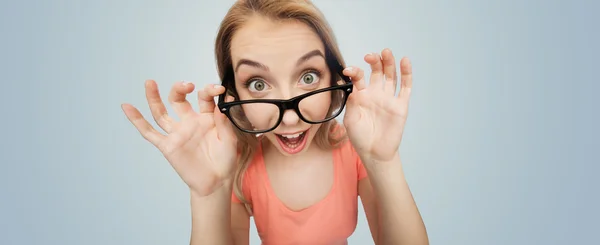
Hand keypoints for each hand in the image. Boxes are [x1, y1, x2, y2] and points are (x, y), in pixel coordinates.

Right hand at [121, 80, 237, 195]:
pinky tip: (127, 107)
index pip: (203, 97)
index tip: (219, 89)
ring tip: (149, 83)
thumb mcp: (230, 139)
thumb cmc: (225, 160)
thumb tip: (224, 100)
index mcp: (206, 117)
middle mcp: (189, 122)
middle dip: (180, 88)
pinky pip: (149, 132)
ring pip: (160, 112)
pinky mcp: (167, 146)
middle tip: (187, 85)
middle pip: (178, 100)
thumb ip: (224, 121)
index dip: (210, 90)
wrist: (216, 182)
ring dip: (153, 97)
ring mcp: (177, 133)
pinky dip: (137, 120)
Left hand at [342, 49, 412, 162]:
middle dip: (374, 61)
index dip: (354, 71)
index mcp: (361, 96)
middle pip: (376, 72)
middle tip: (371, 56)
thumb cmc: (360, 137)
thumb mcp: (351, 120)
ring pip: (391, 76)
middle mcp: (375, 94)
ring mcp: (388, 99)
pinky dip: (406, 74)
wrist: (375, 153)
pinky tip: (405, 62)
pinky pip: (405, 87)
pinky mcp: (401, 105)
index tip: (348, 71)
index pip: (359, 78)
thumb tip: (355, 89)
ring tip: (386, 52)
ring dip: (389, 63)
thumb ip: (353, 103)